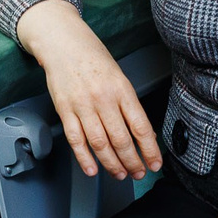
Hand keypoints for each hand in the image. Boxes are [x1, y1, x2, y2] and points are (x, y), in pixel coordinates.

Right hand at [14, 0, 162, 180]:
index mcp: (121, 89)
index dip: (149, 150)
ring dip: (112, 164)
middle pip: (121, 140)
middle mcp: (103, 99)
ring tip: (120, 174)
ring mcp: (82, 105)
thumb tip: (141, 133)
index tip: (154, 164)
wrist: (62, 43)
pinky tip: (92, 169)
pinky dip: (84, 158)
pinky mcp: (65, 110)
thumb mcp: (119, 76)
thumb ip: (128, 104)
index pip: (140, 127)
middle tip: (138, 173)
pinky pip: (76, 139)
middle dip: (132, 162)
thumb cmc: (92, 58)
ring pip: (100, 144)